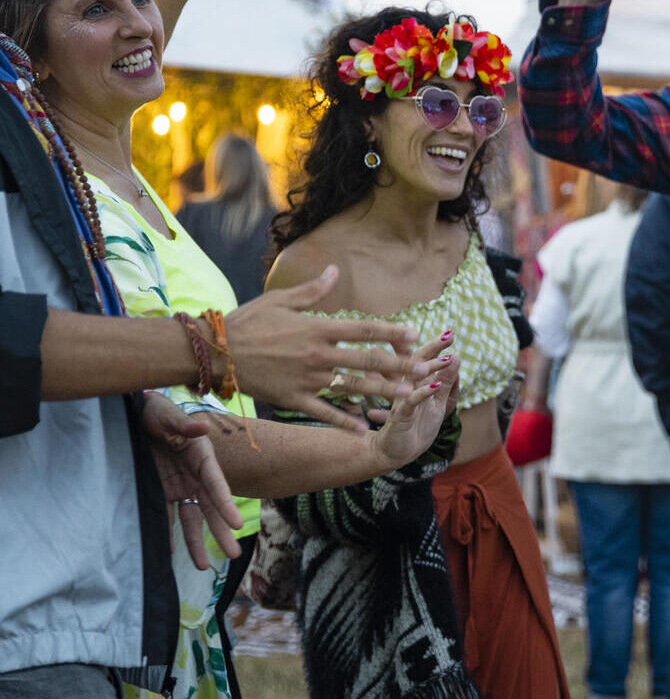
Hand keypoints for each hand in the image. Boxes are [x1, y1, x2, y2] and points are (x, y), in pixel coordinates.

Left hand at [141, 394, 242, 569]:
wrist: (134, 417)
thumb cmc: (154, 412)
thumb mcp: (167, 414)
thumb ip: (183, 423)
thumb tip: (202, 426)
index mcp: (202, 457)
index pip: (217, 484)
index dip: (226, 503)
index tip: (236, 524)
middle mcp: (195, 477)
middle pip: (211, 508)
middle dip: (220, 531)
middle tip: (233, 554)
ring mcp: (179, 487)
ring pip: (192, 519)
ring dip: (197, 541)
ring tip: (203, 566)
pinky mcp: (161, 492)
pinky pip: (166, 516)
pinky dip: (168, 535)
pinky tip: (171, 554)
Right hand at [226, 266, 431, 431]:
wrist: (214, 351)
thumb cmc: (247, 322)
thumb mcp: (279, 300)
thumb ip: (313, 290)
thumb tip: (335, 270)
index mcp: (317, 328)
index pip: (363, 329)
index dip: (391, 332)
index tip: (414, 334)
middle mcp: (317, 354)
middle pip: (368, 360)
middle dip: (400, 365)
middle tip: (426, 369)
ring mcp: (307, 378)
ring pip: (353, 386)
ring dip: (384, 392)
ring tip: (410, 396)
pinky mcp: (294, 398)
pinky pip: (325, 411)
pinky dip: (345, 421)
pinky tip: (365, 428)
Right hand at [364, 336, 458, 469]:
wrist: (395, 453)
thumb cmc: (416, 426)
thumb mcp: (437, 403)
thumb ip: (445, 383)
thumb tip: (456, 358)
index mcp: (413, 383)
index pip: (422, 360)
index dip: (436, 347)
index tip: (450, 333)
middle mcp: (405, 387)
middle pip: (416, 363)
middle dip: (433, 348)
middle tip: (448, 336)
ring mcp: (401, 400)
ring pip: (413, 379)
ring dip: (429, 368)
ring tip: (447, 358)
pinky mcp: (400, 416)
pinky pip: (410, 402)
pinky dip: (422, 393)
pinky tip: (434, 386)